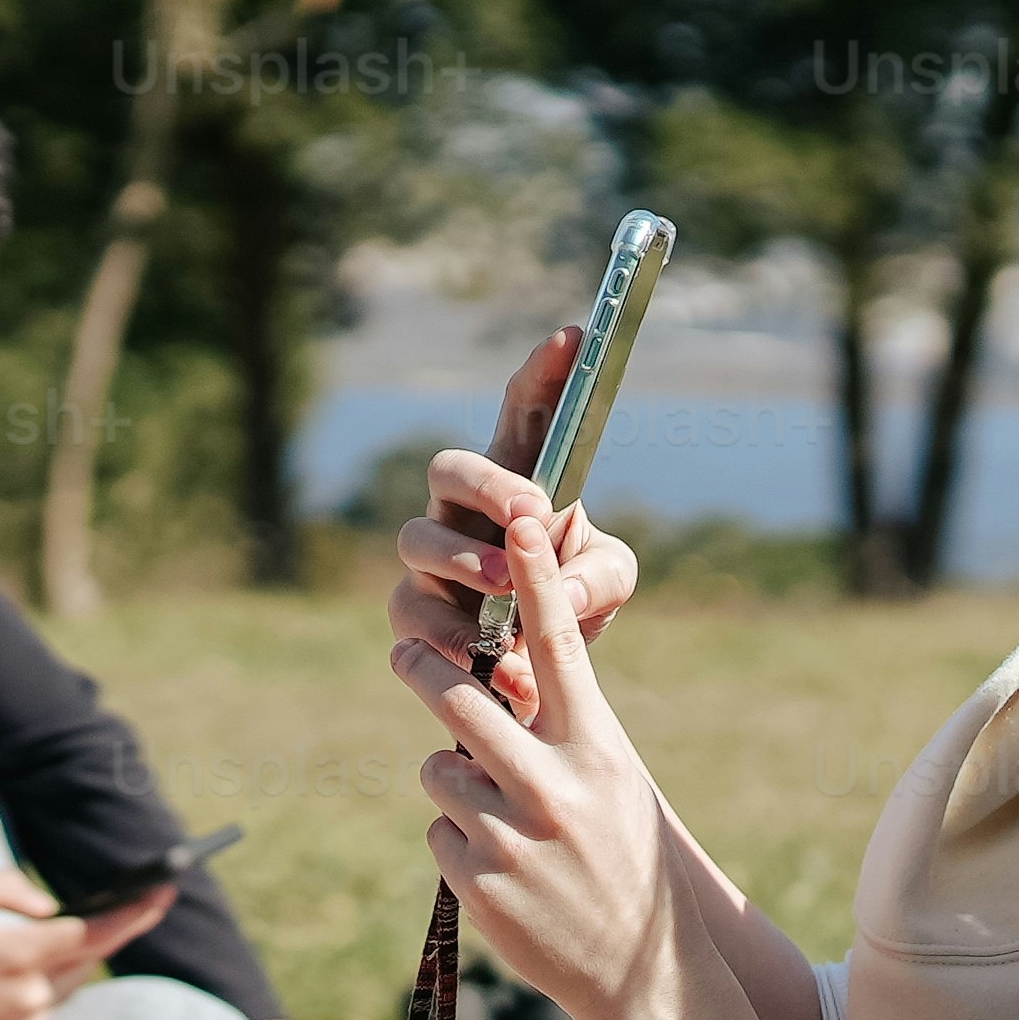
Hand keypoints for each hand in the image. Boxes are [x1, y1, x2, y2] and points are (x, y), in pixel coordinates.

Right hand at [0, 863, 170, 1019]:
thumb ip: (2, 888)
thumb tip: (45, 903)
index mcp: (18, 955)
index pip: (92, 931)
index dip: (134, 911)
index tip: (163, 891)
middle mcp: (31, 995)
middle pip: (87, 956)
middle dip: (109, 928)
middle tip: (141, 900)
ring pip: (66, 981)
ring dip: (67, 955)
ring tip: (57, 932)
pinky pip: (44, 1003)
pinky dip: (40, 980)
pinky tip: (15, 970)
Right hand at [383, 329, 642, 689]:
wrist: (537, 679)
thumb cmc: (567, 605)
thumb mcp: (607, 584)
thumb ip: (601, 576)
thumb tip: (565, 588)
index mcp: (514, 482)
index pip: (522, 413)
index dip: (542, 373)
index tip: (575, 339)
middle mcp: (459, 511)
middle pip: (450, 468)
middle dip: (488, 483)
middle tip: (533, 510)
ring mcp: (426, 561)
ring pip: (419, 539)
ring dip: (468, 559)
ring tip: (512, 586)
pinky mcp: (411, 616)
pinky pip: (414, 615)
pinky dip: (457, 639)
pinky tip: (497, 661)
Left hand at [394, 491, 677, 1019]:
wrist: (639, 967)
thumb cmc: (623, 854)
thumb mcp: (613, 778)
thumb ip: (563, 724)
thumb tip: (499, 670)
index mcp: (599, 749)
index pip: (564, 648)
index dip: (540, 579)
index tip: (524, 519)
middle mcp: (557, 787)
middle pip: (461, 701)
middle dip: (426, 672)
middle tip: (405, 652)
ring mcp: (514, 838)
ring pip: (439, 771)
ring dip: (454, 781)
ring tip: (498, 814)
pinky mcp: (479, 883)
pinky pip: (438, 830)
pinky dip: (458, 840)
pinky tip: (500, 865)